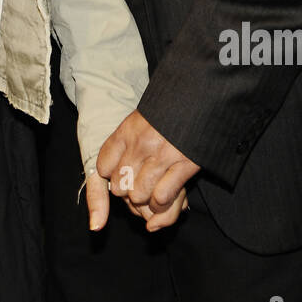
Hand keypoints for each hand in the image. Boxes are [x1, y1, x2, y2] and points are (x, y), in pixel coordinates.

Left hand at [91, 109, 199, 232]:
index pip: (104, 167)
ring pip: (139, 195)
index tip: (122, 175)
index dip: (111, 177)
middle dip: (128, 192)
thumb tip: (109, 181)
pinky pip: (161, 196)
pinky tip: (165, 196)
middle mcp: (141, 143)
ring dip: (146, 201)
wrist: (198, 98)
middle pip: (119, 186)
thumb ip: (123, 145)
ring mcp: (163, 154)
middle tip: (141, 187)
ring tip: (153, 193)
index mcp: (127, 131)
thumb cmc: (166, 113)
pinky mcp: (185, 164)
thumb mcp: (139, 121)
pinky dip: (161, 203)